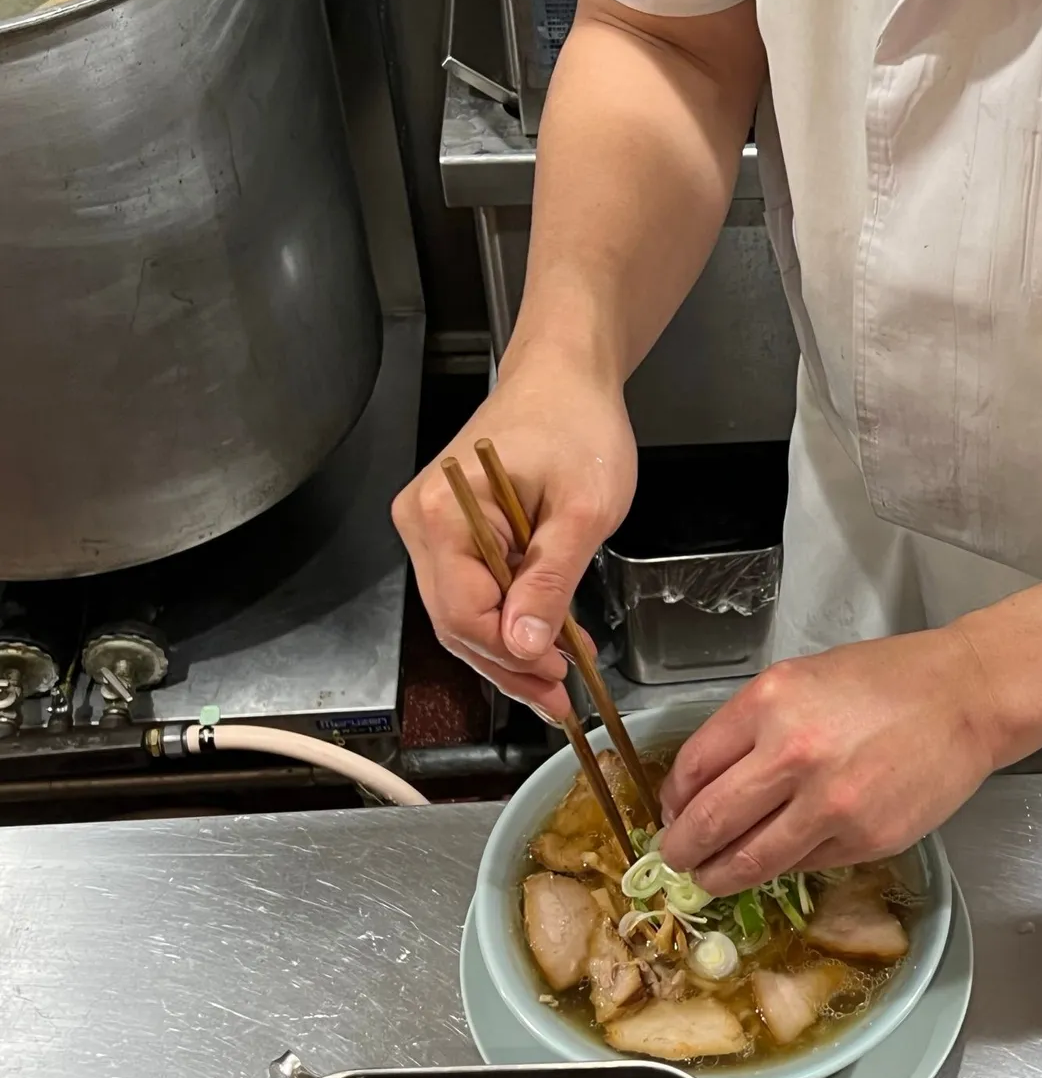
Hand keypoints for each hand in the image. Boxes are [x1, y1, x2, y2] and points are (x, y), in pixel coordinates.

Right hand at [392, 352, 634, 716]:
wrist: (566, 376)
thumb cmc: (578, 425)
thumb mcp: (583, 509)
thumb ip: (550, 580)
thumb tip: (523, 647)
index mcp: (443, 512)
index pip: (462, 612)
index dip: (508, 654)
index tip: (557, 674)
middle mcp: (422, 523)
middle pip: (456, 623)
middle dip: (510, 666)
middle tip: (560, 700)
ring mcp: (433, 529)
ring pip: (465, 615)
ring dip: (512, 651)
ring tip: (560, 682)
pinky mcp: (453, 533)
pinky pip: (477, 592)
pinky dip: (512, 620)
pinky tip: (550, 642)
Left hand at [656, 628, 1008, 894]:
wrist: (965, 697)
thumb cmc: (885, 681)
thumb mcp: (801, 680)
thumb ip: (750, 728)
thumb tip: (704, 784)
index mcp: (770, 703)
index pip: (694, 767)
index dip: (673, 799)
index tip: (672, 811)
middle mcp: (793, 754)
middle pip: (710, 821)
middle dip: (683, 849)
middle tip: (676, 859)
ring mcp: (830, 804)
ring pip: (750, 860)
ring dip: (720, 875)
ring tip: (711, 878)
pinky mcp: (863, 840)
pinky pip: (802, 865)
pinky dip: (781, 867)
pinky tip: (776, 859)